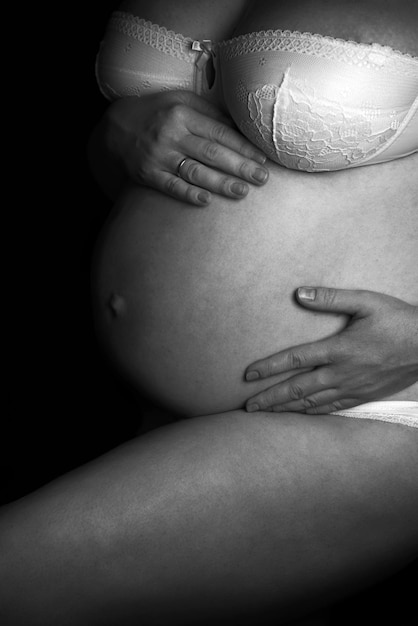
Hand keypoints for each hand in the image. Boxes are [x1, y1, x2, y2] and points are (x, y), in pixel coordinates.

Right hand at [104, 90, 268, 205]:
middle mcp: (171, 134)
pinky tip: (206, 200)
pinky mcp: (147, 174)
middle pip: (212, 153)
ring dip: (220, 183)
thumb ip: (208, 114)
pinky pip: (170, 186)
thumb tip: (240, 128)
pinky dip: (188, 193)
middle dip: (239, 167)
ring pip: (194, 171)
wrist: (115, 128)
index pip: (219, 132)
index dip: (243, 147)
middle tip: (262, 178)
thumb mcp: (180, 101)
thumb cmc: (156, 113)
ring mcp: (158, 156)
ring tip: (242, 192)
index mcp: (183, 113)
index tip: (262, 158)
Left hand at [244, 287, 417, 413]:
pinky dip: (311, 413)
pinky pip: (331, 408)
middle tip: (248, 406)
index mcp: (338, 349)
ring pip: (312, 403)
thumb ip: (331, 298)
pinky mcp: (362, 396)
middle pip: (297, 389)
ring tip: (265, 415)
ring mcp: (352, 388)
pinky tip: (300, 415)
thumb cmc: (397, 321)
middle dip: (270, 399)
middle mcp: (341, 372)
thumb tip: (300, 294)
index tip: (249, 375)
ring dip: (286, 409)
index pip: (295, 359)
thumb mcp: (366, 301)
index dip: (269, 367)